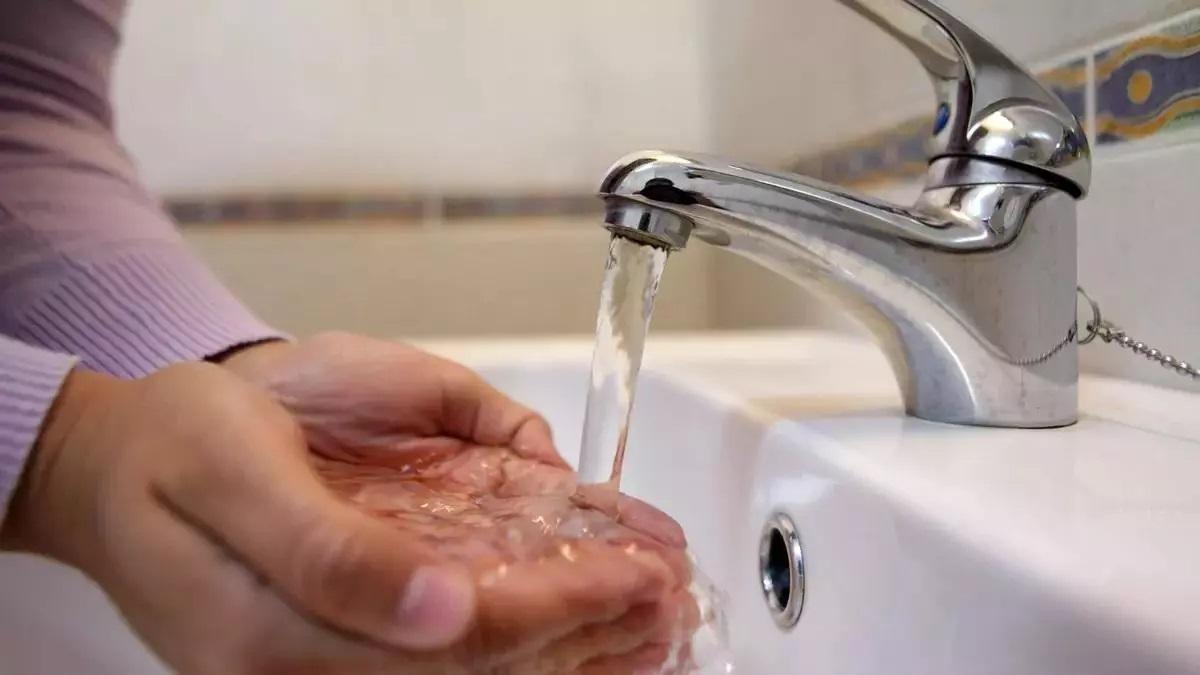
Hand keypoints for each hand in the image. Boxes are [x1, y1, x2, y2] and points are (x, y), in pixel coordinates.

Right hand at [1, 338, 690, 672]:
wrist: (115, 468)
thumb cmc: (178, 444)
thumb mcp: (242, 465)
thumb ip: (334, 548)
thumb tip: (449, 608)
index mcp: (283, 623)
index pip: (458, 640)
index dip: (555, 611)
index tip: (631, 577)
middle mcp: (311, 663)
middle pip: (479, 673)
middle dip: (584, 638)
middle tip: (668, 602)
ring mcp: (323, 663)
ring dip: (570, 658)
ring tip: (651, 633)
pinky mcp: (333, 650)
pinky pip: (442, 665)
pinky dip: (523, 651)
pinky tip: (577, 644)